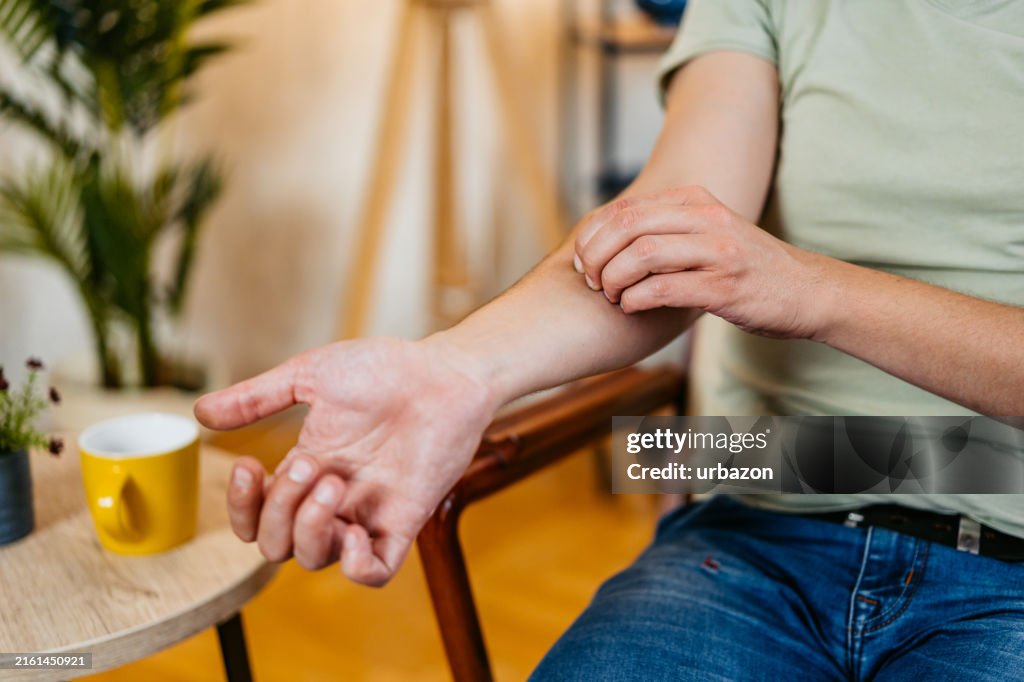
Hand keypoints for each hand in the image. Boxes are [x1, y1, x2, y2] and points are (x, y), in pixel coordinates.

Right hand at [194, 337, 498, 585]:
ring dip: (310, 528)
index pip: (257, 517)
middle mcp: (332, 497)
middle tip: (310, 464)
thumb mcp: (311, 376)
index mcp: (307, 468)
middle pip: (278, 544)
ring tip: (332, 482)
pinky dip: (355, 567)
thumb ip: (258, 397)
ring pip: (315, 559)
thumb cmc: (385, 368)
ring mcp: (368, 511)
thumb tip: (199, 413)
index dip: (243, 506)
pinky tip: (351, 533)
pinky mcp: (405, 520)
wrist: (444, 371)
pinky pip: (374, 572)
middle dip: (278, 511)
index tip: (250, 465)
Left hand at [573, 186, 831, 339]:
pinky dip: (635, 300)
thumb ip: (667, 229)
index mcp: (697, 201)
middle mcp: (707, 219)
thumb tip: (607, 240)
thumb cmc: (747, 268)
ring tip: (612, 296)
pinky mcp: (724, 287)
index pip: (626, 208)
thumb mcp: (708, 233)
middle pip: (628, 227)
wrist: (807, 292)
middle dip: (596, 257)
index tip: (581, 260)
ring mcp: (718, 252)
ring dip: (614, 280)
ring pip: (641, 255)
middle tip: (591, 281)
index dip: (593, 235)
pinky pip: (662, 288)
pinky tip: (631, 308)